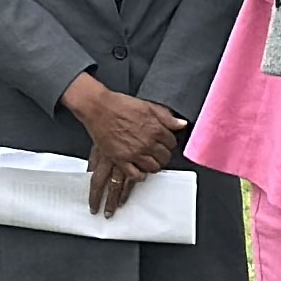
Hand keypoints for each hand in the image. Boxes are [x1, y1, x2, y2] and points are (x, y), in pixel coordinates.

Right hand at [65, 73, 185, 215]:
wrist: (98, 108)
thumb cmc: (121, 105)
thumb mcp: (148, 106)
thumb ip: (166, 117)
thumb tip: (181, 124)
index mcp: (156, 129)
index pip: (172, 143)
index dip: (169, 143)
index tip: (164, 143)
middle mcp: (147, 143)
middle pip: (164, 157)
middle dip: (163, 155)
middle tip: (158, 153)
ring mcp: (134, 153)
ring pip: (153, 168)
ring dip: (153, 166)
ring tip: (150, 162)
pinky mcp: (120, 159)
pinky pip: (135, 175)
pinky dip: (139, 175)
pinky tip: (139, 171)